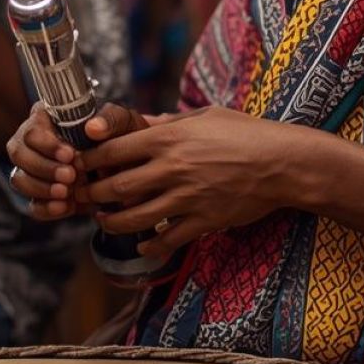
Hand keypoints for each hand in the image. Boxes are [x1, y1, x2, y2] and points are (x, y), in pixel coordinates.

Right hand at [6, 100, 148, 220]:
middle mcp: (33, 142)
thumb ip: (111, 120)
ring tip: (66, 193)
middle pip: (19, 154)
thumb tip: (93, 128)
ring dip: (41, 188)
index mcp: (47, 118)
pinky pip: (32, 204)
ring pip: (19, 179)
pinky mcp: (42, 194)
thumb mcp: (123, 122)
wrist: (131, 165)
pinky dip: (46, 208)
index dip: (47, 145)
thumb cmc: (122, 136)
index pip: (32, 130)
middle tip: (70, 177)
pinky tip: (64, 207)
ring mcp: (34, 169)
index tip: (70, 155)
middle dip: (43, 168)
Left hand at [79, 105, 301, 257]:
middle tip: (86, 196)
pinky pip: (166, 239)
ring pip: (134, 218)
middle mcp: (172, 168)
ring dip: (113, 222)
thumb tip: (144, 123)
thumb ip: (171, 122)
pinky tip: (143, 246)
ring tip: (105, 220)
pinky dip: (150, 246)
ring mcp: (187, 197)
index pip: (114, 150)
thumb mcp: (207, 116)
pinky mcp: (202, 221)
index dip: (91, 159)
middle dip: (94, 194)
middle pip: (115, 187)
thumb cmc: (247, 133)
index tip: (81, 164)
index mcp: (170, 138)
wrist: (282, 163)